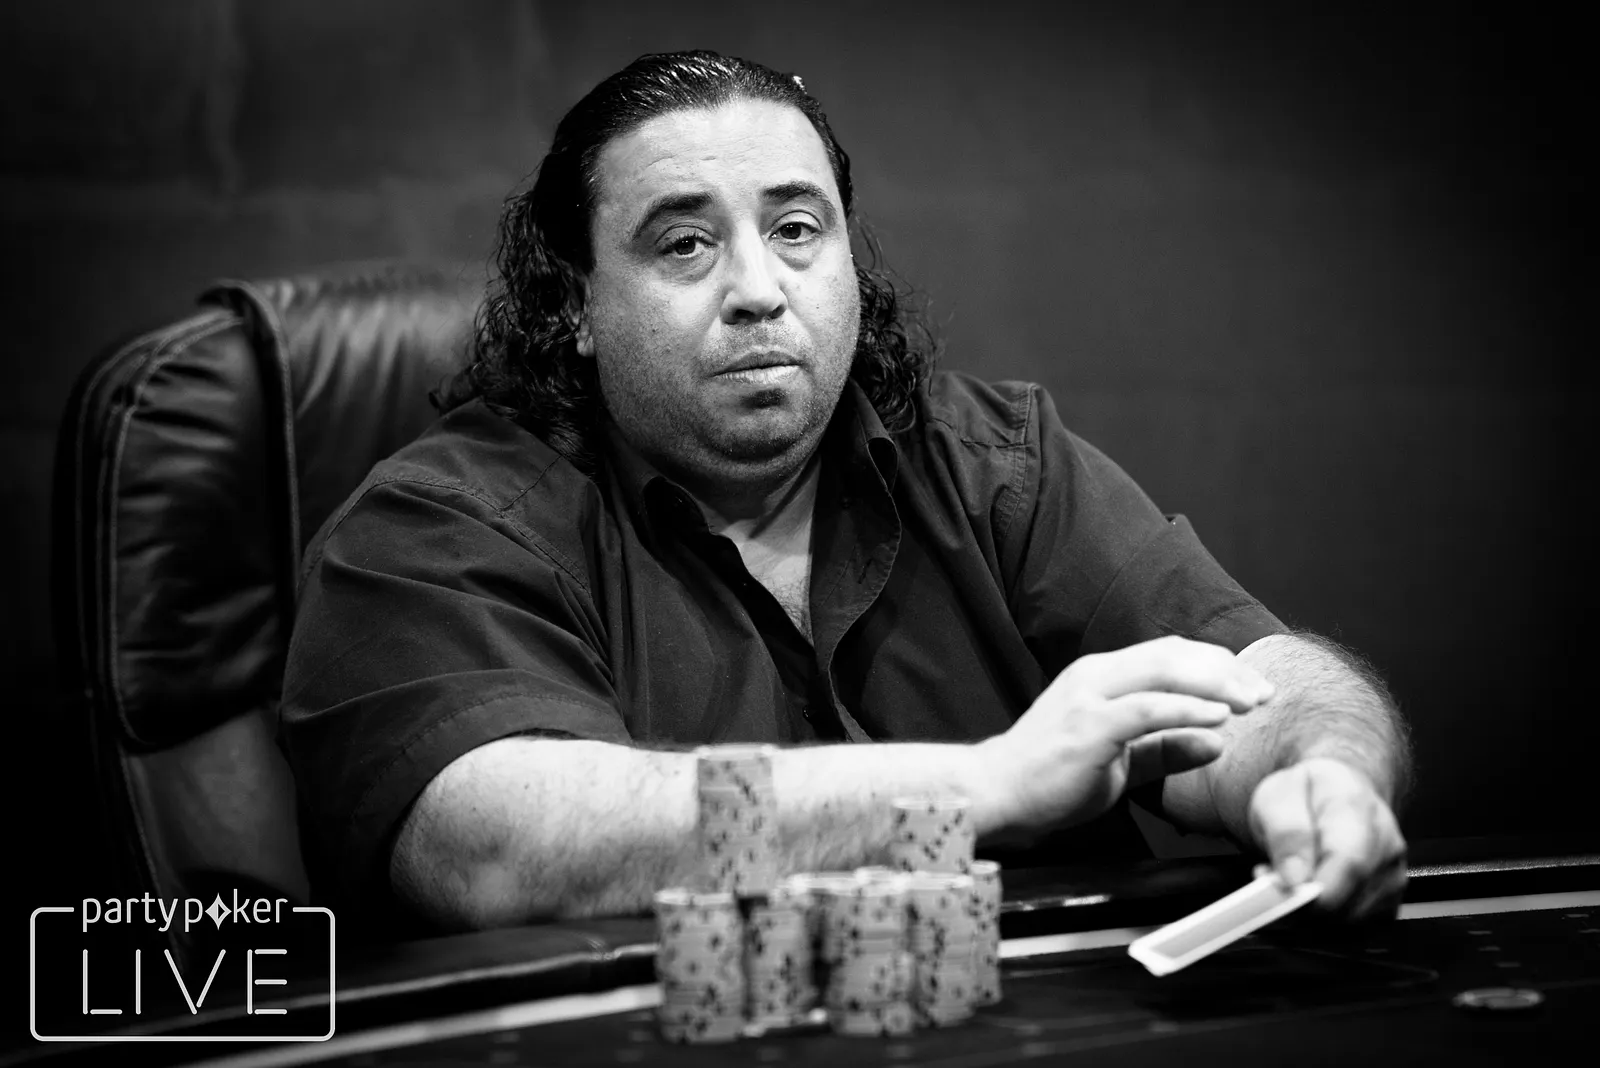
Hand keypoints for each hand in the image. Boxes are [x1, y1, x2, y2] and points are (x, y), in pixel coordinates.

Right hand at [976, 635, 1274, 834]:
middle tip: (1264, 693)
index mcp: (1101, 676)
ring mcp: (1089, 697)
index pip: (1169, 653)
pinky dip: (1187, 709)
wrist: (998, 793)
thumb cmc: (1051, 776)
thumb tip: (1216, 742)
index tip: (1252, 688)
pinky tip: (1218, 718)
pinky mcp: (1088, 726)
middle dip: (1227, 671)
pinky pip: (1147, 709)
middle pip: (1174, 654)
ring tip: (1251, 702)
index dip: (1216, 665)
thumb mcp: (1121, 761)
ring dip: (1216, 685)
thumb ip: (1166, 748)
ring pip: (1164, 671)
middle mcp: (1096, 675)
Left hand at [1248, 757, 1406, 920]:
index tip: (1280, 890)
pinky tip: (1310, 899)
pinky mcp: (1389, 906)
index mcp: (1359, 808)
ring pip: (1348, 925)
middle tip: (1271, 879)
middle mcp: (1387, 845)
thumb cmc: (1304, 795)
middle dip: (1300, 904)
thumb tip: (1295, 879)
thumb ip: (1285, 833)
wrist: (1333, 796)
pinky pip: (1353, 936)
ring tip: (1290, 882)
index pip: (1349, 863)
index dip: (1313, 891)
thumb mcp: (1277, 797)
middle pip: (1348, 901)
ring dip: (1308, 916)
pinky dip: (1323, 927)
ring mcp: (1394, 878)